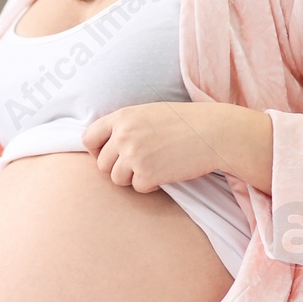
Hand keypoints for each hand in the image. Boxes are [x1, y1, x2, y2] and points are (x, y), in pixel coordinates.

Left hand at [82, 102, 226, 191]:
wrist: (213, 132)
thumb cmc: (184, 121)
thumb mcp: (149, 113)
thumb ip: (125, 126)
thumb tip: (106, 146)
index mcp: (122, 116)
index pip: (88, 138)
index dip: (96, 150)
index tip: (110, 155)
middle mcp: (123, 135)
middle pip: (101, 164)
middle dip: (118, 167)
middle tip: (140, 163)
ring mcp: (133, 156)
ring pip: (117, 179)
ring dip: (134, 177)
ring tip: (155, 165)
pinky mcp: (147, 174)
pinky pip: (138, 188)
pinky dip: (150, 185)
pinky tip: (166, 171)